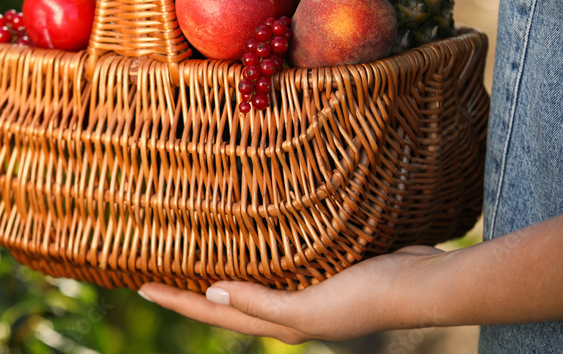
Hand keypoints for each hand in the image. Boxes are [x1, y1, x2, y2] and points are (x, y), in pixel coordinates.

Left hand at [138, 246, 443, 343]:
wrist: (422, 283)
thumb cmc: (368, 296)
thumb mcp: (310, 308)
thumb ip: (261, 303)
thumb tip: (211, 295)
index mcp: (281, 323)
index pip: (215, 314)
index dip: (177, 301)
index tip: (139, 285)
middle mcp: (286, 311)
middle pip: (224, 301)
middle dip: (189, 290)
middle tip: (155, 269)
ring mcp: (305, 291)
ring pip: (248, 281)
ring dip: (219, 271)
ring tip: (192, 254)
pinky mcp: (321, 269)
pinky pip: (275, 263)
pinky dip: (254, 255)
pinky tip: (249, 239)